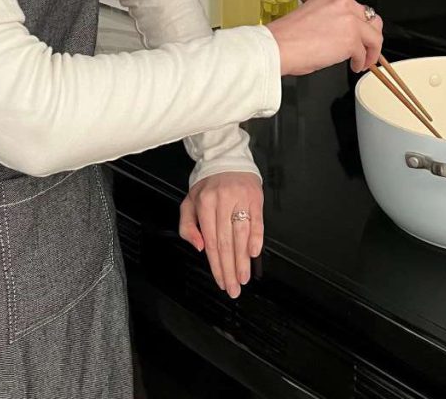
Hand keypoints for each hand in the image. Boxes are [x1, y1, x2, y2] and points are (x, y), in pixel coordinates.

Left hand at [178, 172, 262, 299]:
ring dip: (243, 259)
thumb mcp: (189, 201)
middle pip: (226, 242)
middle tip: (233, 287)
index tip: (220, 281)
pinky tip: (254, 253)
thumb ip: (188, 226)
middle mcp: (222, 201)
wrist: (226, 158)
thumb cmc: (208, 184)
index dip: (216, 265)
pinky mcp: (255, 197)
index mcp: (204, 203)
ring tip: (243, 277)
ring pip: (241, 234)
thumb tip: (199, 246)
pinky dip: (257, 238)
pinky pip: (257, 221)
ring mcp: (240, 198)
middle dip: (230, 269)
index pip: (211, 241)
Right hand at [268, 0, 383, 75]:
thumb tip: (343, 33)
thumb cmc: (288, 36)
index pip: (357, 8)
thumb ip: (332, 19)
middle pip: (371, 20)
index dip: (360, 24)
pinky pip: (365, 53)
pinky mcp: (351, 39)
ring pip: (374, 36)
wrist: (279, 46)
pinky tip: (354, 66)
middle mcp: (343, 3)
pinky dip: (362, 62)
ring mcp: (349, 20)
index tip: (358, 34)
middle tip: (367, 47)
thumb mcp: (313, 15)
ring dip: (371, 51)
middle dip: (370, 36)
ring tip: (364, 60)